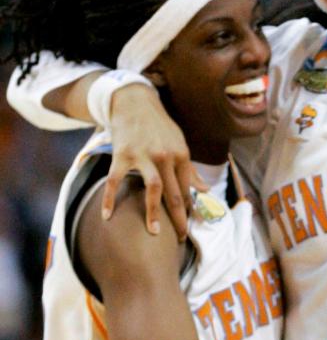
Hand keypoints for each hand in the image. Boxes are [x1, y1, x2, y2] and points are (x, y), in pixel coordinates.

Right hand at [102, 83, 199, 238]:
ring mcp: (143, 156)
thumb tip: (205, 190)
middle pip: (174, 194)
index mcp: (181, 155)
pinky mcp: (121, 155)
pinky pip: (115, 181)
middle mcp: (164, 157)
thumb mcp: (180, 144)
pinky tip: (107, 216)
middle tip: (180, 238)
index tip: (189, 226)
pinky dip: (110, 198)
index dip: (189, 209)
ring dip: (154, 213)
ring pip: (152, 189)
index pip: (187, 189)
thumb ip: (190, 169)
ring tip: (154, 232)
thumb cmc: (159, 126)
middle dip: (179, 219)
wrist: (134, 102)